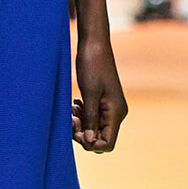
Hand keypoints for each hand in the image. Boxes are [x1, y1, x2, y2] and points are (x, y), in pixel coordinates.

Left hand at [73, 35, 127, 152]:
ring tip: (73, 109)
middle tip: (71, 119)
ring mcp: (110, 107)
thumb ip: (90, 119)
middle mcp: (116, 113)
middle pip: (100, 138)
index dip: (90, 143)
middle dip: (83, 134)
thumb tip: (88, 141)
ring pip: (95, 129)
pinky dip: (83, 116)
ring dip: (81, 124)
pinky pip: (93, 118)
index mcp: (116, 112)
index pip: (107, 144)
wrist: (94, 44)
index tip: (76, 129)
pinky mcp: (103, 102)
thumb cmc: (92, 65)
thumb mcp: (90, 94)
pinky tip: (75, 104)